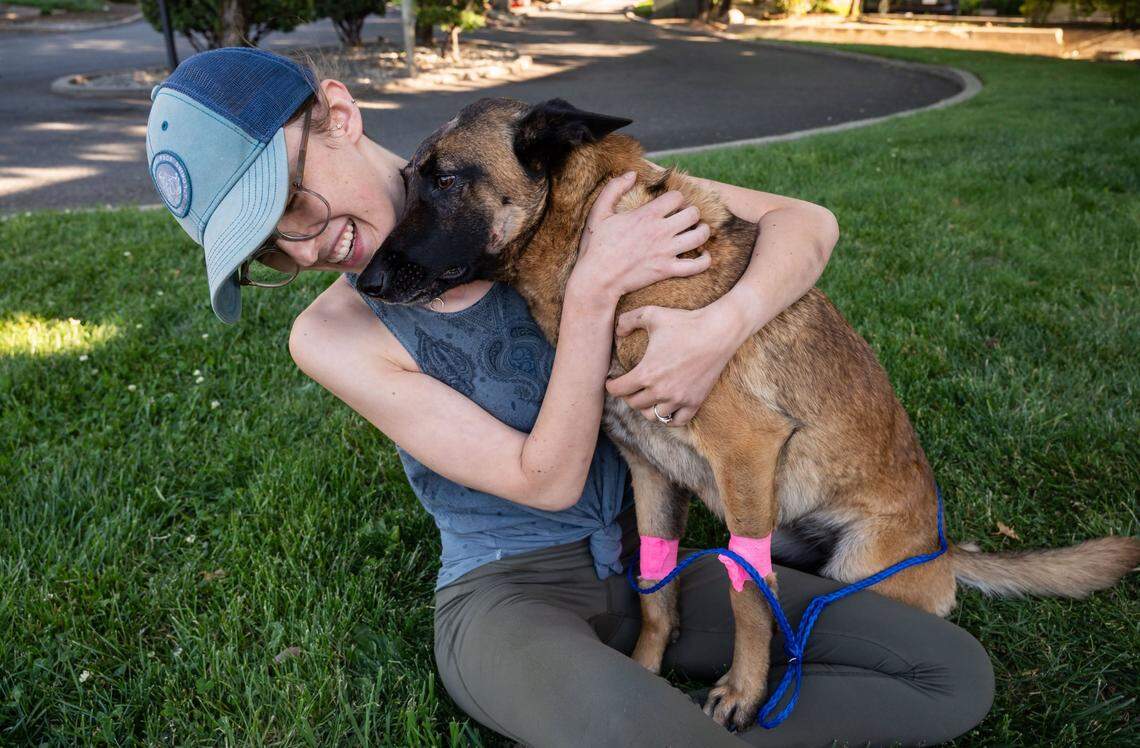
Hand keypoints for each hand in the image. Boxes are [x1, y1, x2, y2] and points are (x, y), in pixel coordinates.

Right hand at [570, 172, 711, 302]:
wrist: (597, 278)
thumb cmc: (596, 246)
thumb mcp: (599, 212)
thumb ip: (614, 188)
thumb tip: (631, 174)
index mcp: (647, 215)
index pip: (677, 197)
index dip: (677, 198)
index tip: (672, 205)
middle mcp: (660, 231)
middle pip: (693, 214)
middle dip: (692, 213)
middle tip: (686, 218)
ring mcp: (666, 251)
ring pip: (699, 236)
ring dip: (702, 231)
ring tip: (698, 231)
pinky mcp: (667, 270)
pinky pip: (696, 266)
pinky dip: (705, 260)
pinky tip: (704, 255)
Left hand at [606, 303, 743, 425]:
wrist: (718, 332)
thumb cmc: (685, 322)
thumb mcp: (652, 314)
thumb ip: (628, 320)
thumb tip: (617, 332)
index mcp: (646, 373)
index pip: (618, 390)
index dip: (611, 385)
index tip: (611, 381)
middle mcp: (661, 391)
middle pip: (634, 403)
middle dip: (628, 395)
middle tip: (629, 387)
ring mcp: (679, 399)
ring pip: (652, 415)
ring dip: (646, 408)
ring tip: (645, 398)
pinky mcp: (695, 402)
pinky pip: (676, 421)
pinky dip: (667, 418)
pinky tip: (665, 408)